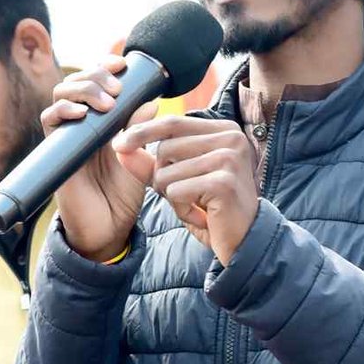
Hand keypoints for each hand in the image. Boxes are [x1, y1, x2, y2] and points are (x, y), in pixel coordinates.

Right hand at [43, 57, 157, 261]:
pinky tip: (81, 113)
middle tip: (116, 89)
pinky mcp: (56, 150)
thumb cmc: (123, 193)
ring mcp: (68, 135)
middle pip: (77, 81)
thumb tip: (151, 99)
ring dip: (83, 89)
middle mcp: (83, 123)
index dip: (105, 67)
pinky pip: (49, 120)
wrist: (109, 228)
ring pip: (61, 94)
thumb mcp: (140, 157)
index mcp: (103, 119)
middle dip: (96, 75)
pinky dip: (63, 110)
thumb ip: (142, 129)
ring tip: (105, 103)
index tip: (122, 63)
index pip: (97, 81)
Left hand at [113, 115, 258, 263]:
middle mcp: (231, 137)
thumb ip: (150, 163)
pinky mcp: (223, 182)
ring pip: (167, 172)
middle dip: (162, 176)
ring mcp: (229, 158)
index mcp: (223, 129)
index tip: (119, 145)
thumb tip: (119, 147)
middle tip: (185, 194)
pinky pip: (176, 191)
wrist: (245, 241)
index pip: (173, 123)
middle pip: (166, 148)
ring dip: (172, 196)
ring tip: (196, 206)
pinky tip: (202, 216)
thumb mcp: (180, 180)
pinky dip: (181, 208)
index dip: (142, 132)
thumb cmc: (212, 208)